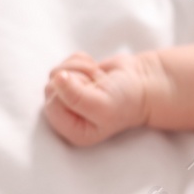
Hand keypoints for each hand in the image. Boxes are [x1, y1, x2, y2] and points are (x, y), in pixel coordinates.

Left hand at [41, 50, 162, 145]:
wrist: (142, 84)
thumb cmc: (126, 101)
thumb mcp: (102, 105)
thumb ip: (76, 97)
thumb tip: (57, 78)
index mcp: (73, 131)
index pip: (52, 105)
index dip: (71, 93)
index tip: (93, 94)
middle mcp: (66, 117)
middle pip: (51, 88)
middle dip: (77, 80)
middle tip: (98, 87)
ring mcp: (67, 97)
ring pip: (56, 73)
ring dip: (82, 70)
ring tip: (99, 81)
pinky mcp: (70, 80)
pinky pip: (65, 62)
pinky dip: (83, 62)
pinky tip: (97, 74)